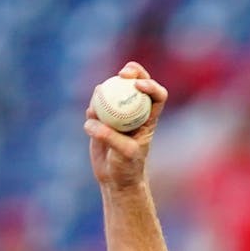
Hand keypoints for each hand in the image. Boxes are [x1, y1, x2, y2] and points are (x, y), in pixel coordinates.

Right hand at [84, 62, 168, 191]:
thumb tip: (93, 121)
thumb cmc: (127, 167)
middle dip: (132, 72)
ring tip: (98, 110)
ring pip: (112, 91)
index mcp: (149, 118)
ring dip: (104, 93)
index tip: (138, 85)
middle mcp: (135, 111)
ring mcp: (118, 113)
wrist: (115, 178)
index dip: (151, 85)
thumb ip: (111, 137)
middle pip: (137, 83)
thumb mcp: (124, 153)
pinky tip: (91, 118)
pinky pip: (95, 106)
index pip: (158, 95)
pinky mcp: (101, 118)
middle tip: (122, 74)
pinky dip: (92, 109)